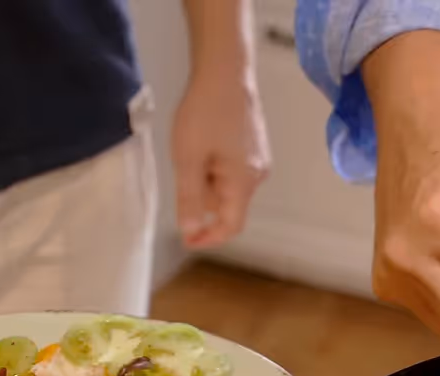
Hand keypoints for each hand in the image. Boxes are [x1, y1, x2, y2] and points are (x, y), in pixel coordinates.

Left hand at [172, 70, 270, 247]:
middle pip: (227, 205)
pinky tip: (201, 142)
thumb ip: (190, 198)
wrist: (225, 70)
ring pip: (227, 187)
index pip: (231, 226)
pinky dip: (212, 166)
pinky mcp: (252, 146)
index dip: (209, 238)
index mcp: (243, 182)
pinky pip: (230, 169)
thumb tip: (190, 230)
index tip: (187, 240)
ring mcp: (257, 159)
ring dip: (205, 179)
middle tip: (181, 170)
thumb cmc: (206, 111)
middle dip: (201, 198)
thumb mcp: (188, 158)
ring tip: (190, 150)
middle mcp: (257, 175)